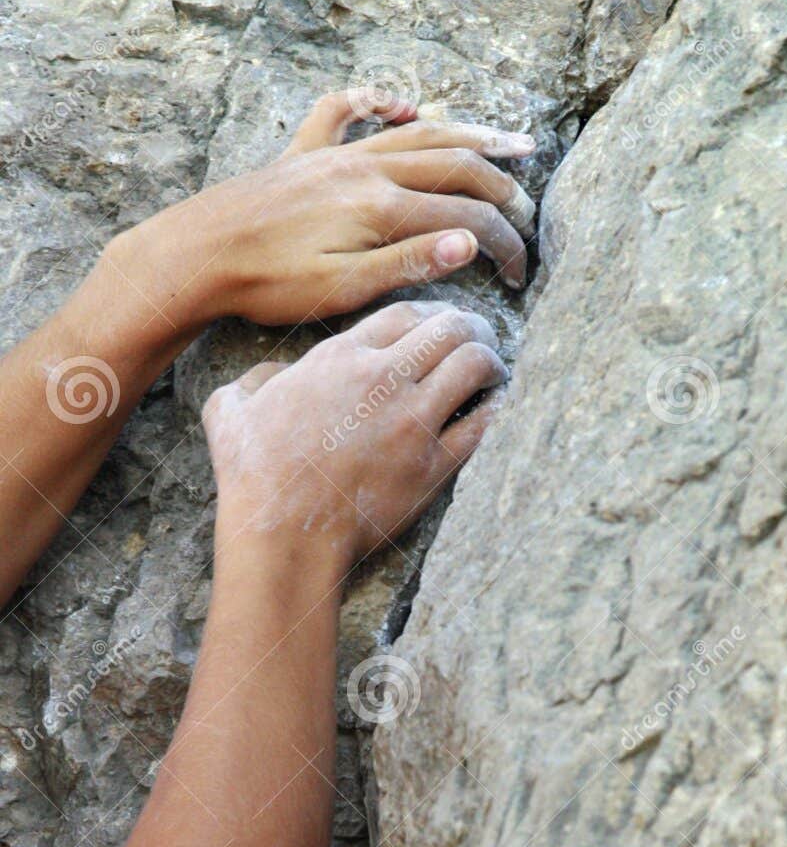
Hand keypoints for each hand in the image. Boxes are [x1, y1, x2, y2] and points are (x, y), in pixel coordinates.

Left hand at [110, 91, 536, 331]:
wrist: (195, 255)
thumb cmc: (267, 284)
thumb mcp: (345, 289)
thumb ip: (410, 262)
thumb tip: (470, 243)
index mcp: (380, 206)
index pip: (464, 218)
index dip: (502, 244)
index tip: (520, 273)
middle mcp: (364, 168)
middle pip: (453, 165)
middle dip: (501, 187)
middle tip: (529, 212)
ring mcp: (334, 155)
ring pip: (416, 133)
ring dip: (467, 135)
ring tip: (509, 142)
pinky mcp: (303, 155)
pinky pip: (344, 112)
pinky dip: (377, 101)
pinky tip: (399, 103)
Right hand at [204, 299, 506, 570]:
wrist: (283, 534)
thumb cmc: (254, 476)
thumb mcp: (231, 409)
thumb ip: (257, 379)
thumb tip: (274, 376)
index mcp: (339, 359)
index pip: (405, 312)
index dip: (431, 312)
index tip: (441, 322)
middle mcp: (382, 380)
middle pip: (449, 328)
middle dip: (472, 327)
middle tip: (481, 338)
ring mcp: (412, 421)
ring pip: (473, 365)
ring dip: (490, 362)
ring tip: (494, 370)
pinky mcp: (433, 465)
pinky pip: (481, 423)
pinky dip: (494, 408)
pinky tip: (494, 407)